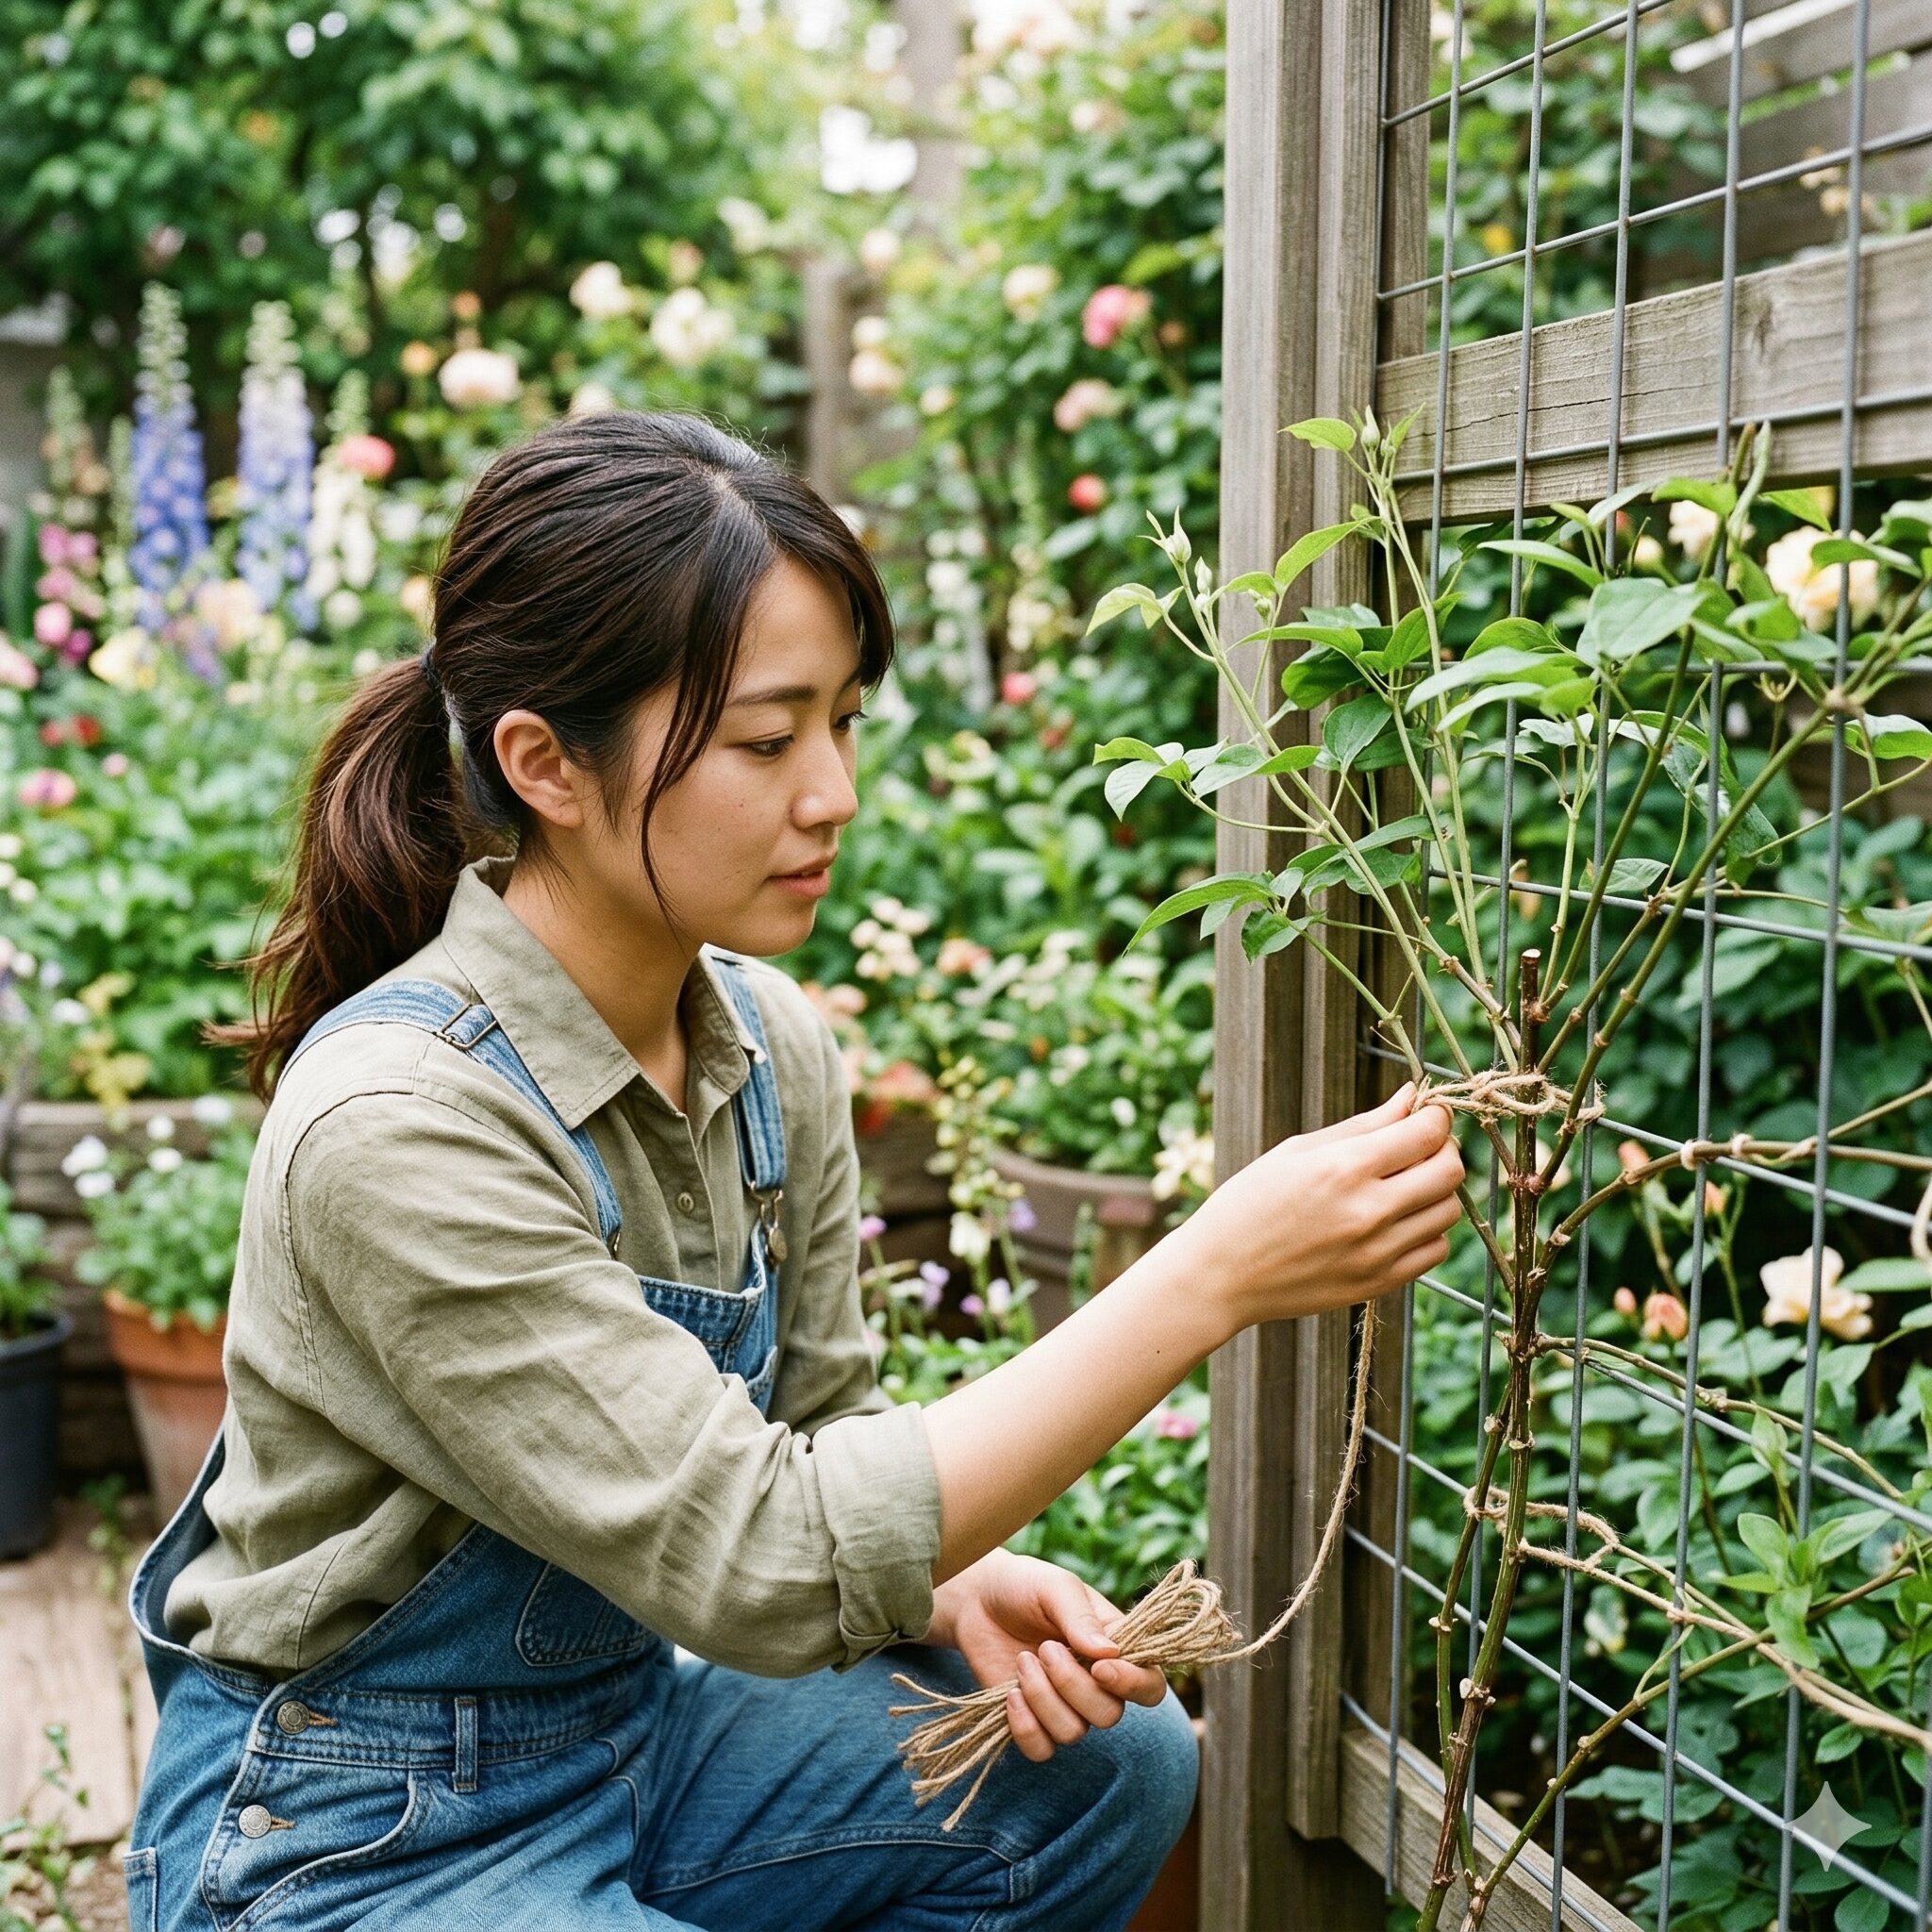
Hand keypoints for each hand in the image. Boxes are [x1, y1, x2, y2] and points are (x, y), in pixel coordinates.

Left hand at [920, 1549, 1168, 1762]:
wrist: (977, 1600)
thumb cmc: (1025, 1587)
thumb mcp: (1055, 1587)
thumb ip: (1081, 1617)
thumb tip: (1109, 1654)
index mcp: (1115, 1648)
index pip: (1149, 1686)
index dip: (1132, 1685)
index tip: (1099, 1668)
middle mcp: (1096, 1684)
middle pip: (1109, 1714)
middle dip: (1072, 1685)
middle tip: (1045, 1648)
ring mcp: (1064, 1706)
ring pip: (1073, 1732)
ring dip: (1043, 1698)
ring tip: (1023, 1660)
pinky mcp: (1032, 1722)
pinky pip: (1041, 1750)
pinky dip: (1025, 1727)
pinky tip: (1010, 1694)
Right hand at [1171, 1081, 1464, 1331]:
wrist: (1222, 1274)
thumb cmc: (1250, 1202)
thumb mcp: (1298, 1151)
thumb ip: (1363, 1125)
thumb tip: (1412, 1097)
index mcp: (1344, 1167)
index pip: (1427, 1132)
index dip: (1436, 1115)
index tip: (1427, 1113)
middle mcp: (1369, 1210)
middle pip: (1450, 1170)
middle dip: (1442, 1149)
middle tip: (1419, 1146)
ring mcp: (1377, 1251)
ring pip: (1449, 1211)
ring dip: (1436, 1191)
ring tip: (1405, 1185)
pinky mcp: (1379, 1282)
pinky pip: (1435, 1250)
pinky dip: (1427, 1230)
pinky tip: (1397, 1221)